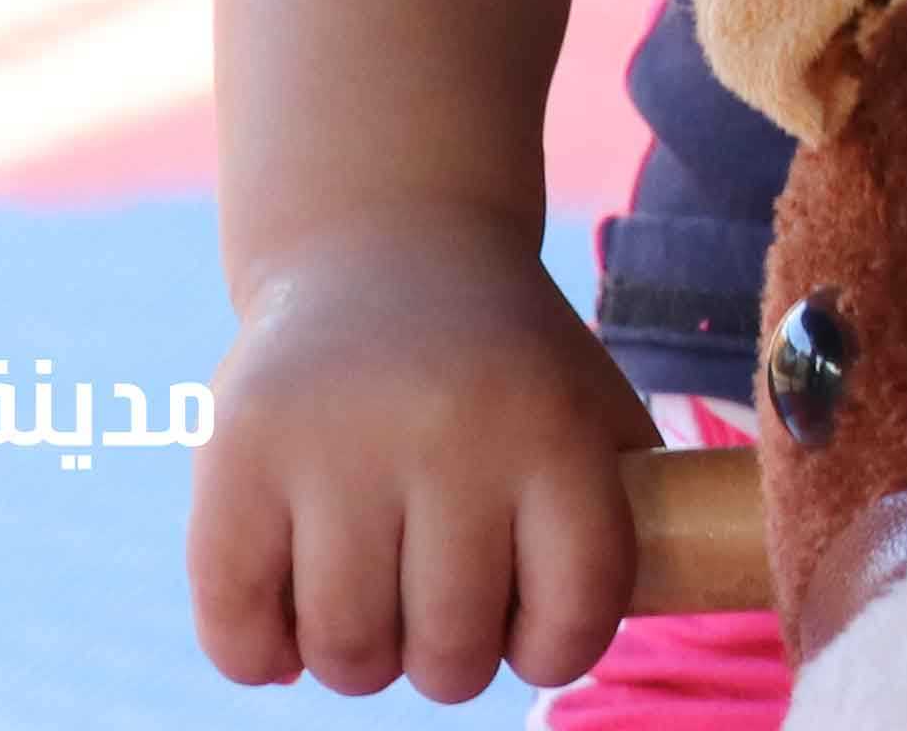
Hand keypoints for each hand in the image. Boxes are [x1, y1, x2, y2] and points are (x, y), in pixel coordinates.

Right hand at [190, 214, 658, 699]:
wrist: (387, 246)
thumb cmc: (509, 369)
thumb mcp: (596, 412)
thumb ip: (634, 516)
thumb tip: (670, 592)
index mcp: (552, 428)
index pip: (577, 611)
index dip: (555, 648)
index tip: (533, 624)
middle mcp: (447, 432)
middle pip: (449, 655)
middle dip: (448, 660)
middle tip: (439, 606)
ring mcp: (333, 443)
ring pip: (346, 657)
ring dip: (360, 660)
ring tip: (372, 600)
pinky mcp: (235, 455)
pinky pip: (235, 633)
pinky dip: (261, 654)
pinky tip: (289, 612)